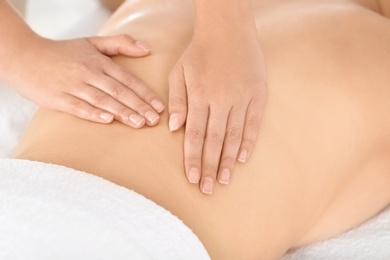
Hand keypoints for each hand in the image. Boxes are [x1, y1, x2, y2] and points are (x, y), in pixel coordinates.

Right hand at [11, 34, 163, 126]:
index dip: (145, 93)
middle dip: (139, 106)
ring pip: (102, 100)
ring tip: (139, 123)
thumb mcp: (92, 42)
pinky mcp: (58, 98)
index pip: (128, 79)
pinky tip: (107, 120)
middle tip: (154, 120)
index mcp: (99, 61)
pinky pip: (78, 106)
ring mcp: (73, 85)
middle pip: (119, 91)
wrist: (25, 56)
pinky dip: (93, 113)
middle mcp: (89, 72)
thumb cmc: (63, 52)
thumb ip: (120, 43)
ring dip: (122, 112)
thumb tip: (147, 50)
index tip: (159, 107)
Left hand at [168, 31, 266, 193]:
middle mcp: (221, 100)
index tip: (191, 178)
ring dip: (227, 160)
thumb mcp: (179, 72)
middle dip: (208, 167)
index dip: (192, 158)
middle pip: (213, 141)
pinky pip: (253, 124)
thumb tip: (174, 128)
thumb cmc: (199, 53)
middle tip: (206, 189)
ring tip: (223, 180)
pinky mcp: (257, 95)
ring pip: (234, 136)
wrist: (228, 30)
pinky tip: (241, 159)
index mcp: (200, 96)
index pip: (194, 135)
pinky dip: (248, 142)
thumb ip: (176, 100)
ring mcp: (241, 98)